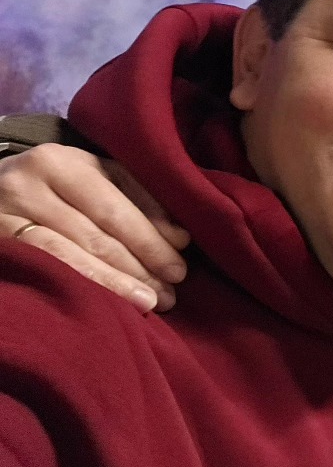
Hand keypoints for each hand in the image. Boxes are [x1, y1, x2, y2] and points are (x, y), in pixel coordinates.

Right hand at [0, 143, 188, 310]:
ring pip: (72, 255)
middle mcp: (29, 184)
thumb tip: (179, 237)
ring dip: (117, 282)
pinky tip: (108, 304)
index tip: (181, 259)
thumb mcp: (89, 179)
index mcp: (62, 161)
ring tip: (152, 301)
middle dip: (142, 264)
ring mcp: (5, 215)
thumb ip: (133, 198)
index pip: (116, 205)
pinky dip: (83, 286)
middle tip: (172, 289)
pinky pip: (45, 269)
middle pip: (97, 232)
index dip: (152, 235)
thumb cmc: (51, 190)